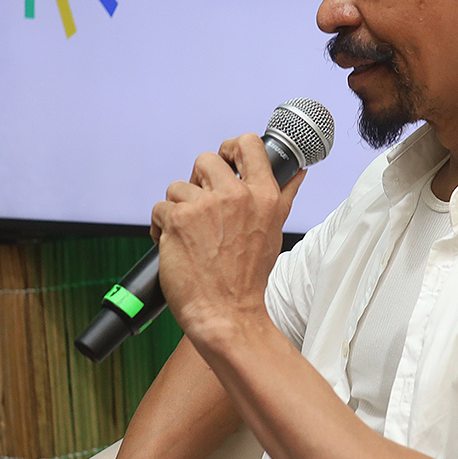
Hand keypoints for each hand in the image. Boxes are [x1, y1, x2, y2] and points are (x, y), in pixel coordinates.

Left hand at [150, 134, 305, 346]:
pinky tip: (174, 246)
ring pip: (178, 186)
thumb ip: (284, 196)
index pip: (248, 144)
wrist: (227, 314)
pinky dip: (162, 228)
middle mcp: (237, 196)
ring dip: (178, 209)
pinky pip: (160, 208)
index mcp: (264, 196)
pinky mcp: (178, 220)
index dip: (231, 148)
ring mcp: (205, 206)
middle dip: (198, 183)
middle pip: (206, 160)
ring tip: (188, 236)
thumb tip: (297, 171)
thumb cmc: (248, 278)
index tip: (226, 162)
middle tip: (201, 210)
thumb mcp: (274, 231)